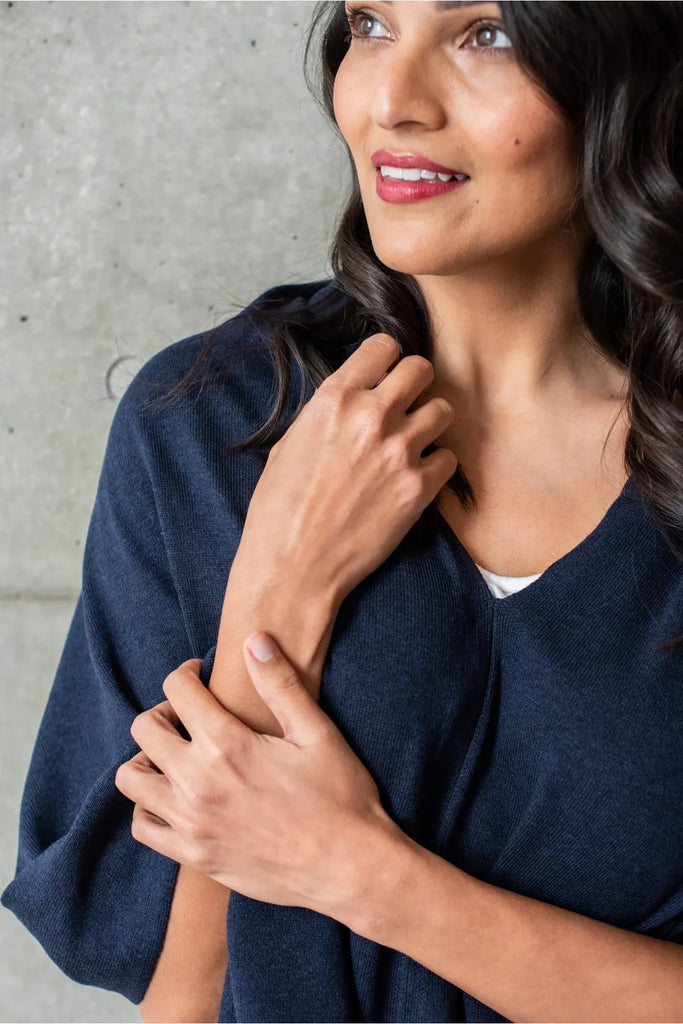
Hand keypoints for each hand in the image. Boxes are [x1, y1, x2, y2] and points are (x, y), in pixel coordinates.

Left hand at [114, 636, 402, 922]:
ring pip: (132, 778)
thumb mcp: (316, 732)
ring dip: (148, 758)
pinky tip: (176, 796)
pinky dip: (148, 806)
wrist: (349, 868)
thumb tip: (254, 639)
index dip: (187, 673)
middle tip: (189, 715)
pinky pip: (143, 826)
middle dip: (164, 711)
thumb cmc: (340, 796)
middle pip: (144, 729)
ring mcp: (191, 824)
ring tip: (177, 755)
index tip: (200, 676)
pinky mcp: (193, 856)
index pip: (177, 689)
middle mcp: (198, 783)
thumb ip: (280, 683)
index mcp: (227, 745)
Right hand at [235, 334, 457, 603]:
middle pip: (422, 369)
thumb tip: (349, 402)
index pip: (383, 346)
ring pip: (443, 411)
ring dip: (430, 425)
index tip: (384, 376)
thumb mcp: (289, 443)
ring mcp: (399, 450)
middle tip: (405, 407)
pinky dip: (436, 467)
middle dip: (416, 385)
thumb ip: (327, 414)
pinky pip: (448, 459)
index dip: (387, 360)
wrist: (292, 566)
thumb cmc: (279, 509)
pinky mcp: (419, 488)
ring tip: (412, 445)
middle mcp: (371, 416)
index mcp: (334, 399)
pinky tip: (416, 479)